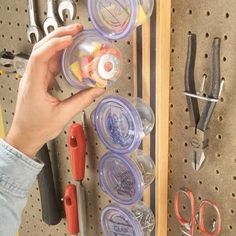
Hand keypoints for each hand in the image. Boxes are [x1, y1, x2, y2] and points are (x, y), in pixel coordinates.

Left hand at [5, 24, 104, 156]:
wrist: (25, 136)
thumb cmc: (38, 128)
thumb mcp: (63, 115)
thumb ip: (82, 100)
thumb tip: (97, 89)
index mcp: (33, 85)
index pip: (40, 57)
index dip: (55, 45)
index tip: (70, 39)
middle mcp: (31, 78)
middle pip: (41, 49)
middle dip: (59, 36)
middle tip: (76, 30)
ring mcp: (34, 79)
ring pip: (45, 54)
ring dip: (59, 43)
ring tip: (75, 36)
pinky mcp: (39, 82)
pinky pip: (49, 64)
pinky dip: (60, 56)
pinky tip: (70, 53)